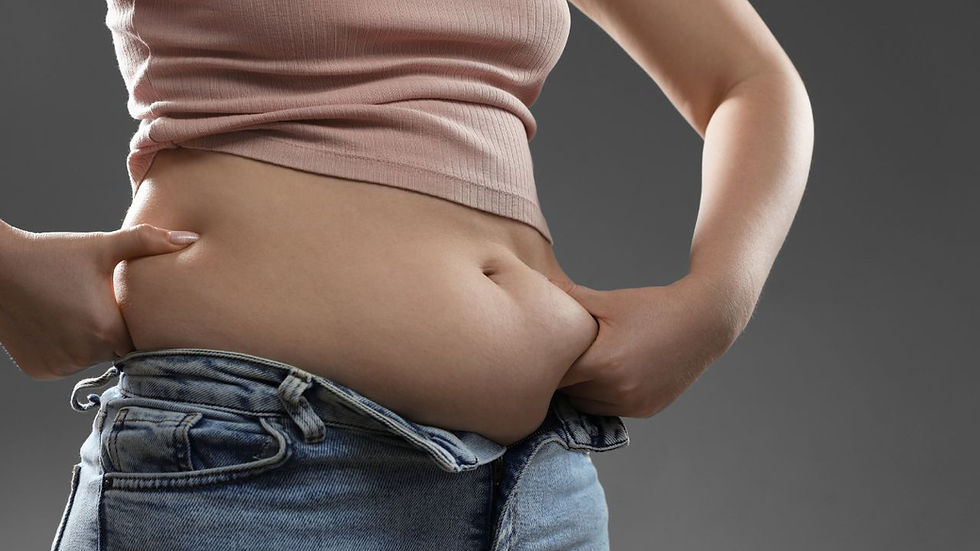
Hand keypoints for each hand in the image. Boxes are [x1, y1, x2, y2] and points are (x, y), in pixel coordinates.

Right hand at [0, 223, 199, 379]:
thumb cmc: (52, 254)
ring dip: (91, 341)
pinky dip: (67, 349)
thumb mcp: (102, 247)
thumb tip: (191, 238)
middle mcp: (83, 355)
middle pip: (118, 349)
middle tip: (97, 303)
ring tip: (75, 309)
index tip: (129, 305)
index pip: (142, 338)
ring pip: (92, 357)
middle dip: (115, 330)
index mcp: (107, 330)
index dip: (138, 322)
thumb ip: (148, 243)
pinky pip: (67, 363)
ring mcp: (60, 366)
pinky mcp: (40, 371)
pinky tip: (57, 323)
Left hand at [548, 274, 744, 417]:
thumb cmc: (654, 307)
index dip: (545, 364)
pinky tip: (605, 376)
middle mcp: (617, 391)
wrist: (704, 322)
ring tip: (581, 367)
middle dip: (562, 377)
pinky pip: (610, 410)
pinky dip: (603, 397)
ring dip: (580, 391)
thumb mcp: (610, 300)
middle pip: (568, 393)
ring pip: (586, 405)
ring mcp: (633, 404)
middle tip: (555, 359)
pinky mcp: (646, 410)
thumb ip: (571, 296)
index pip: (555, 375)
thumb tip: (538, 283)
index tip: (537, 353)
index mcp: (603, 364)